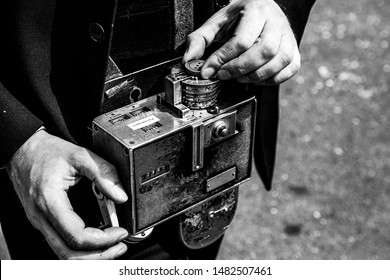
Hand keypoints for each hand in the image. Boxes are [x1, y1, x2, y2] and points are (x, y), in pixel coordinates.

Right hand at [6, 130, 128, 258]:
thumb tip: (120, 195)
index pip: (76, 235)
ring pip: (63, 253)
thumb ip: (103, 173)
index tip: (120, 232)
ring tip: (111, 246)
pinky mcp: (42, 221)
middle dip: (99, 255)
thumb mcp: (79, 155)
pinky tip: (96, 241)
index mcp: (50, 201)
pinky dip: (80, 248)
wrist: (23, 149)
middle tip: (120, 246)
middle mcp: (41, 217)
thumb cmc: (45, 152)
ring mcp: (39, 221)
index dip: (102, 240)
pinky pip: (60, 243)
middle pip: (68, 253)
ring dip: (89, 255)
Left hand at [183, 0, 299, 84]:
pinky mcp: (294, 49)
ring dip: (256, 76)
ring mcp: (288, 35)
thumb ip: (199, 40)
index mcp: (256, 10)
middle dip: (240, 68)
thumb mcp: (216, 23)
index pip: (241, 40)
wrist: (260, 7)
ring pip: (279, 61)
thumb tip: (189, 61)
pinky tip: (257, 78)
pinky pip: (290, 68)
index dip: (223, 59)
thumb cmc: (238, 17)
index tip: (209, 70)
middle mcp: (276, 21)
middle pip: (264, 51)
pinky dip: (273, 79)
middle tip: (224, 75)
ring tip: (239, 77)